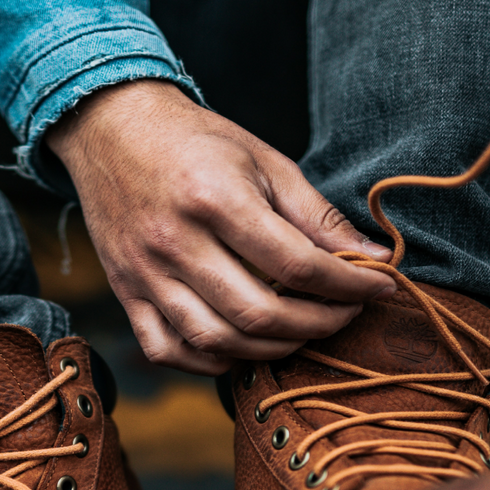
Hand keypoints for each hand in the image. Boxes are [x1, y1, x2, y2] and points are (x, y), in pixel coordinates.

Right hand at [46, 80, 395, 374]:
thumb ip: (318, 215)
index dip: (348, 283)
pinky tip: (241, 345)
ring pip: (216, 340)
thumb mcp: (264, 160)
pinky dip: (210, 361)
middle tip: (343, 313)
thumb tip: (377, 256)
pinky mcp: (125, 293)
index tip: (378, 286)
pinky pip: (167, 351)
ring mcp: (145, 274)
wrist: (111, 129)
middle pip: (259, 313)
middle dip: (317, 324)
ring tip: (300, 332)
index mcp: (215, 198)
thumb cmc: (196, 141)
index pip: (296, 263)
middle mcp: (174, 242)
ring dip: (271, 349)